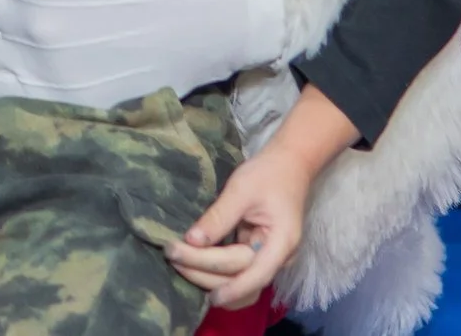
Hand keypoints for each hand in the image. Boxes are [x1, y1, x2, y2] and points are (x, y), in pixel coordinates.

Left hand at [168, 144, 309, 307]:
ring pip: (240, 283)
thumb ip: (219, 217)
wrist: (288, 164)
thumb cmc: (267, 173)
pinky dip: (218, 276)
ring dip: (211, 281)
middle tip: (172, 256)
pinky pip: (238, 273)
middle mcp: (279, 257)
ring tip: (179, 266)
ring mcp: (269, 258)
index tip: (205, 295)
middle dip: (206, 274)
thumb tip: (191, 241)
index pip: (256, 275)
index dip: (231, 289)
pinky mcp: (258, 254)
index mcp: (282, 243)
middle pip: (242, 278)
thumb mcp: (241, 189)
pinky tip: (194, 268)